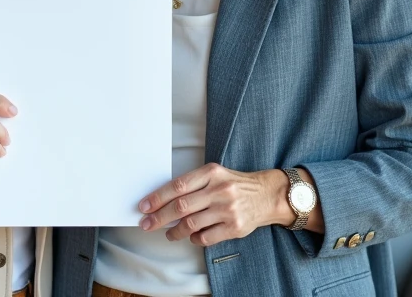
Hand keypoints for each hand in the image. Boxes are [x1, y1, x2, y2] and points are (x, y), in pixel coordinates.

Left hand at [138, 164, 289, 246]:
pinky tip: (191, 236)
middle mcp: (219, 190)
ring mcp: (227, 210)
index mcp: (212, 173)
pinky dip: (194, 239)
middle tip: (147, 224)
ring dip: (175, 232)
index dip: (158, 197)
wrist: (267, 195)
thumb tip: (163, 202)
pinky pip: (206, 238)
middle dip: (160, 217)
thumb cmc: (234, 184)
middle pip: (181, 206)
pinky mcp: (235, 228)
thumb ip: (193, 185)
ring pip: (191, 224)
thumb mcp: (215, 175)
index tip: (144, 206)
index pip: (178, 186)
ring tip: (168, 233)